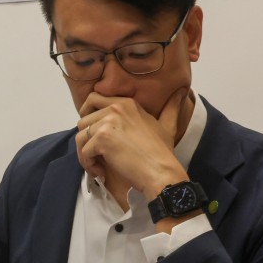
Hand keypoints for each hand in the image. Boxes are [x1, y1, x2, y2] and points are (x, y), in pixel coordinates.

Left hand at [76, 87, 190, 198]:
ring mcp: (108, 123)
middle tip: (96, 154)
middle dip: (85, 140)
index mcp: (127, 103)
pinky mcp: (101, 138)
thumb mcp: (167, 125)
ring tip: (99, 165)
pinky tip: (102, 171)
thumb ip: (170, 109)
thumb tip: (182, 91)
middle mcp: (116, 108)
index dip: (88, 116)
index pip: (93, 99)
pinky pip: (83, 152)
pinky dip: (89, 164)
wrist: (161, 171)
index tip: (93, 133)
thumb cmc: (162, 153)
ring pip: (79, 137)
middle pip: (82, 121)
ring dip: (85, 154)